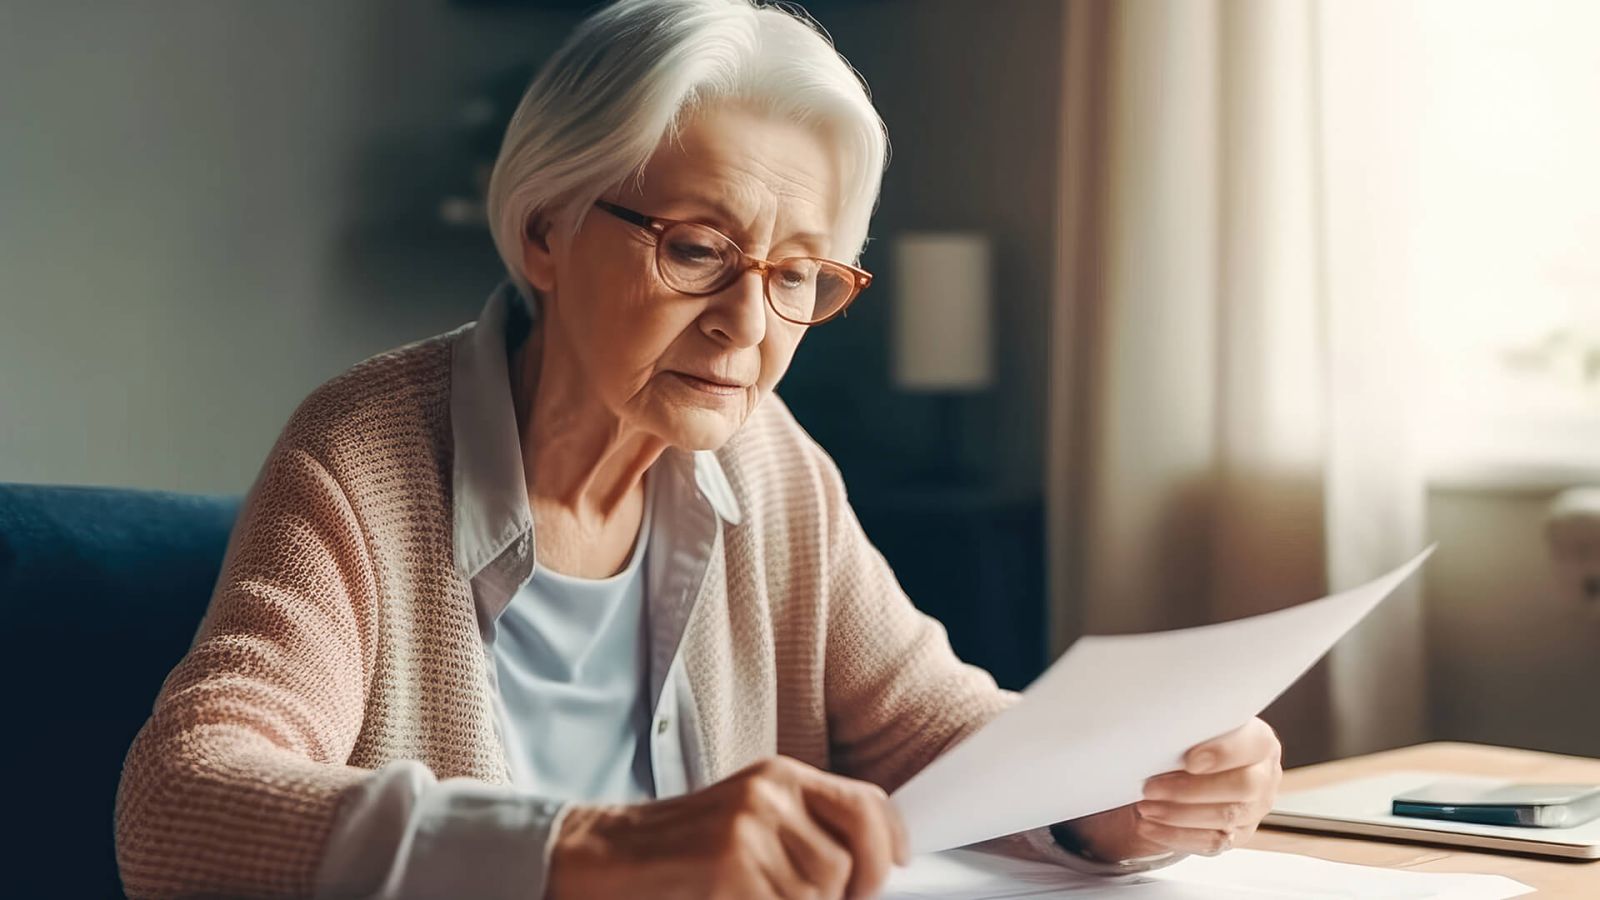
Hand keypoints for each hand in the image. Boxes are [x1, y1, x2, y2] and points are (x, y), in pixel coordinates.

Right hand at [546, 755, 908, 899]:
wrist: (606, 855)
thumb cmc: (681, 849)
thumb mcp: (749, 821)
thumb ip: (802, 831)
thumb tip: (868, 868)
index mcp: (780, 776)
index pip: (866, 802)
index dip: (892, 840)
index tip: (897, 865)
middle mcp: (770, 793)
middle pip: (851, 860)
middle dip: (852, 895)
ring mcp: (748, 828)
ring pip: (820, 892)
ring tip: (761, 899)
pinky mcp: (729, 864)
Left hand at [1056, 718, 1282, 860]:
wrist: (1197, 768)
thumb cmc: (1193, 739)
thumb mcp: (1197, 724)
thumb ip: (1188, 723)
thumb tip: (1151, 718)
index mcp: (1260, 742)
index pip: (1253, 746)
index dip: (1223, 753)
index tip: (1189, 759)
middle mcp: (1265, 777)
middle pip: (1241, 788)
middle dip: (1191, 790)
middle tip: (1150, 786)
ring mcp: (1254, 810)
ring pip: (1224, 818)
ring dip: (1178, 814)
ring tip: (1143, 806)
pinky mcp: (1236, 835)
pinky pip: (1210, 843)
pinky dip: (1175, 836)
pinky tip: (1148, 826)